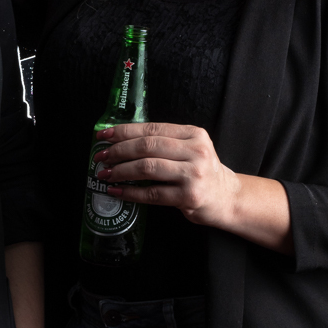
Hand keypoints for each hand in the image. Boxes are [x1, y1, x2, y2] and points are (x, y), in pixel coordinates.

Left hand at [94, 121, 239, 227]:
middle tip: (100, 157)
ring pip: (147, 168)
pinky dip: (131, 192)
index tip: (103, 136)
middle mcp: (195, 151)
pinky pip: (152, 193)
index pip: (152, 129)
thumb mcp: (190, 149)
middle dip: (118, 151)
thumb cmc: (202, 172)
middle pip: (147, 147)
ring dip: (121, 171)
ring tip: (105, 174)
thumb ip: (164, 142)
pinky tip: (117, 191)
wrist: (227, 198)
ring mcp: (193, 174)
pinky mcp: (189, 197)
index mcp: (193, 134)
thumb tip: (120, 141)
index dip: (124, 131)